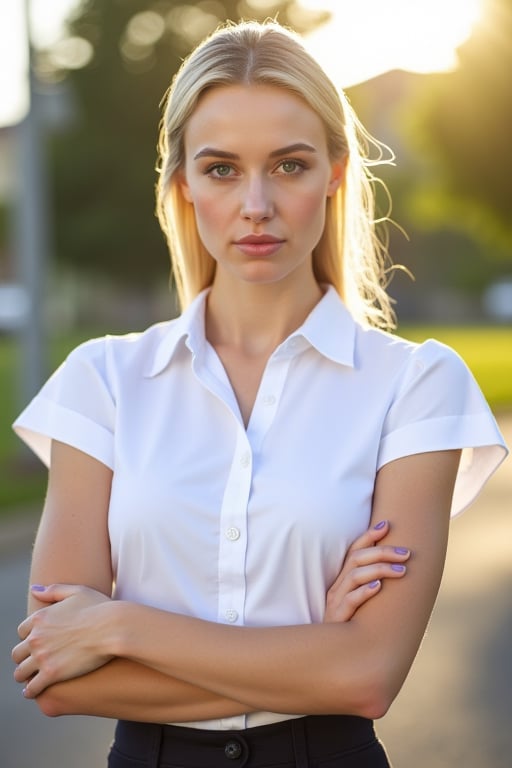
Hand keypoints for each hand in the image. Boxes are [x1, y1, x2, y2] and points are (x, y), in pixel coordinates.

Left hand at [12, 584, 113, 698]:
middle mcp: (36, 637)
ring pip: (20, 672)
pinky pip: (32, 688)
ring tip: (29, 680)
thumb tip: (34, 590)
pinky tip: (33, 691)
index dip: (29, 638)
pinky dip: (30, 691)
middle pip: (18, 653)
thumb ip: (53, 591)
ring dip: (24, 676)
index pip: (22, 632)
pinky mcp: (51, 674)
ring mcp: (42, 656)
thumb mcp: (77, 591)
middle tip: (32, 663)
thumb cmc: (99, 608)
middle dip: (23, 658)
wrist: (112, 628)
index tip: (37, 643)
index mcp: (40, 618)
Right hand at [324, 520, 409, 622]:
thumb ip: (372, 586)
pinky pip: (350, 601)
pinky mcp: (338, 617)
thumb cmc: (351, 625)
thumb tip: (403, 572)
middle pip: (357, 559)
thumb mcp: (359, 602)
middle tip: (407, 554)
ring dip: (379, 570)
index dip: (369, 536)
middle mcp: (338, 585)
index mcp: (342, 578)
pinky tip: (378, 588)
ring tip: (402, 571)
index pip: (354, 550)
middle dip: (383, 552)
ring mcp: (336, 600)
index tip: (387, 525)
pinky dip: (364, 592)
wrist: (331, 653)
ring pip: (355, 576)